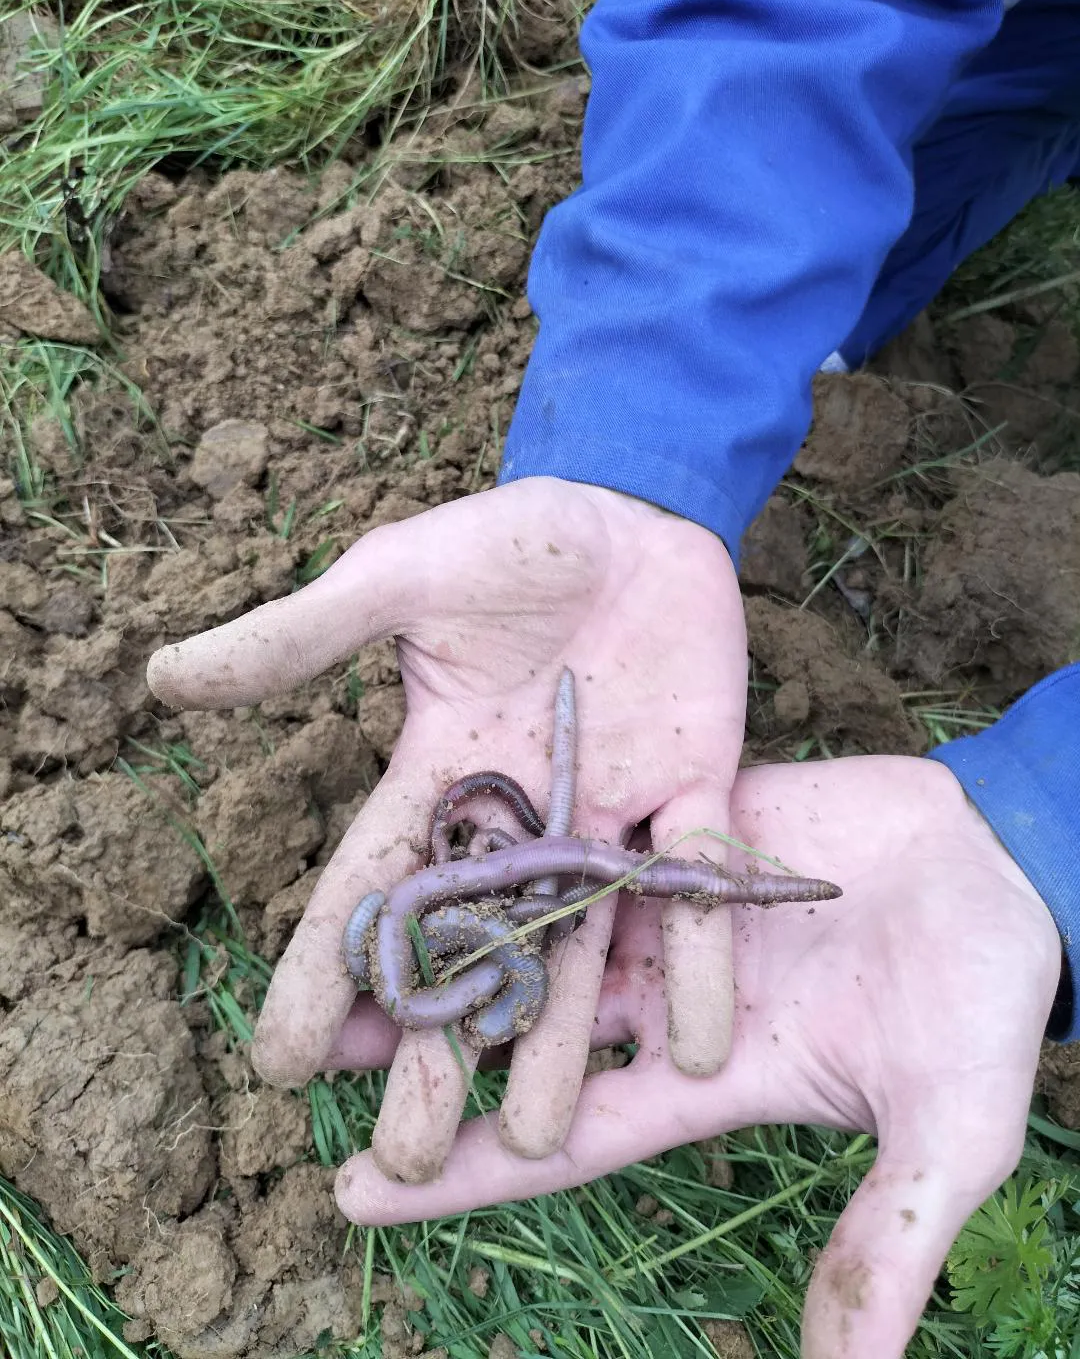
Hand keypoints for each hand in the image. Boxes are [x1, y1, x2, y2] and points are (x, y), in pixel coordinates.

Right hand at [146, 476, 747, 1178]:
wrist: (629, 513)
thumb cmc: (508, 541)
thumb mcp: (397, 580)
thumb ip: (302, 636)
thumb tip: (162, 675)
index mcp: (439, 772)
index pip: (368, 888)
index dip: (321, 972)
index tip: (278, 1064)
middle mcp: (520, 818)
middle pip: (470, 951)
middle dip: (436, 1049)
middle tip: (407, 1158)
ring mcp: (611, 815)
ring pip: (578, 946)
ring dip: (555, 1043)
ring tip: (533, 1147)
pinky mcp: (698, 792)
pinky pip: (699, 887)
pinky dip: (697, 959)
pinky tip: (698, 1047)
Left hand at [329, 754, 1062, 1358]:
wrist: (1013, 874)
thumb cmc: (982, 1008)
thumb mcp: (943, 1135)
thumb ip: (888, 1244)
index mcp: (708, 1074)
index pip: (568, 1131)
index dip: (472, 1164)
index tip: (356, 1191)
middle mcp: (668, 997)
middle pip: (529, 1024)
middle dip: (431, 1038)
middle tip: (315, 1047)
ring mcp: (675, 908)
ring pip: (544, 919)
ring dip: (460, 925)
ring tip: (358, 931)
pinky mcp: (694, 827)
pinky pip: (603, 827)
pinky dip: (536, 824)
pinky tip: (460, 813)